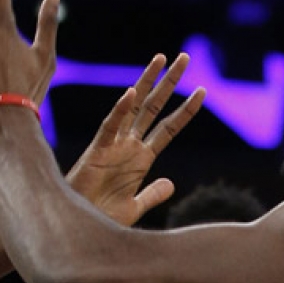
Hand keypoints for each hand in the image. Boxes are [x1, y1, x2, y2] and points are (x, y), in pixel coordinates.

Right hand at [67, 53, 205, 226]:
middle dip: (170, 83)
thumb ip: (153, 194)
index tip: (202, 91)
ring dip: (148, 82)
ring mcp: (115, 145)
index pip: (169, 127)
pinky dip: (120, 110)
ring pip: (134, 107)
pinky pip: (111, 126)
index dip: (186, 110)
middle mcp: (130, 145)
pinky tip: (131, 92)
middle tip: (185, 58)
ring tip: (161, 58)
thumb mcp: (136, 207)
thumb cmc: (102, 215)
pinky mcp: (98, 151)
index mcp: (142, 157)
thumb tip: (171, 184)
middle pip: (154, 108)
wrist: (81, 225)